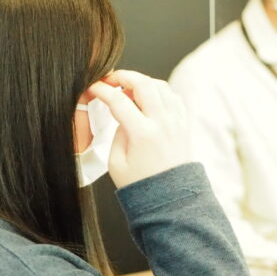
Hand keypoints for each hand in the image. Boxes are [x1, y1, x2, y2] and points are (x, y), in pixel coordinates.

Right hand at [88, 70, 192, 188]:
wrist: (171, 199)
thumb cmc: (141, 185)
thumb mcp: (116, 163)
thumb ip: (117, 134)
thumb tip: (122, 114)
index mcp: (143, 134)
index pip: (119, 101)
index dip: (102, 90)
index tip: (93, 88)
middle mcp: (162, 123)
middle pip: (144, 83)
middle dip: (124, 76)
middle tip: (111, 80)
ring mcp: (176, 122)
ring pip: (160, 85)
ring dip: (142, 82)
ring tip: (128, 90)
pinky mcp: (183, 124)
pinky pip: (173, 96)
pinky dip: (159, 91)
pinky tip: (148, 100)